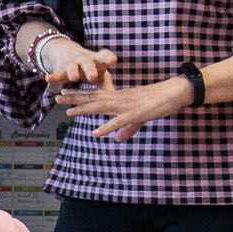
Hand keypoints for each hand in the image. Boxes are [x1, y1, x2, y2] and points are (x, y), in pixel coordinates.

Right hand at [33, 33, 118, 88]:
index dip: (108, 57)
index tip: (113, 59)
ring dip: (73, 72)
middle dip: (90, 69)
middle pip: (88, 63)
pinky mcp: (60, 69)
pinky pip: (56, 73)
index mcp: (97, 61)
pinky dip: (53, 76)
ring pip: (72, 67)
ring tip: (74, 78)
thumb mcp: (99, 74)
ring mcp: (71, 63)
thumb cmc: (89, 67)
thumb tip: (119, 100)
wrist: (64, 51)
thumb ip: (107, 86)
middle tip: (93, 77)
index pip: (104, 56)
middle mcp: (84, 60)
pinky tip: (48, 79)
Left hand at [60, 76, 192, 141]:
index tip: (64, 93)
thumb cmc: (158, 101)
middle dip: (74, 98)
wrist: (175, 91)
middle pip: (93, 98)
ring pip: (101, 107)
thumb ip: (126, 129)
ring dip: (84, 110)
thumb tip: (117, 140)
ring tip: (69, 112)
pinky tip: (95, 133)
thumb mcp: (139, 117)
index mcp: (119, 97)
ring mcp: (126, 106)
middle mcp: (119, 99)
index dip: (79, 94)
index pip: (95, 95)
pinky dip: (107, 128)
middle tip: (56, 97)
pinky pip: (119, 122)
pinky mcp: (136, 114)